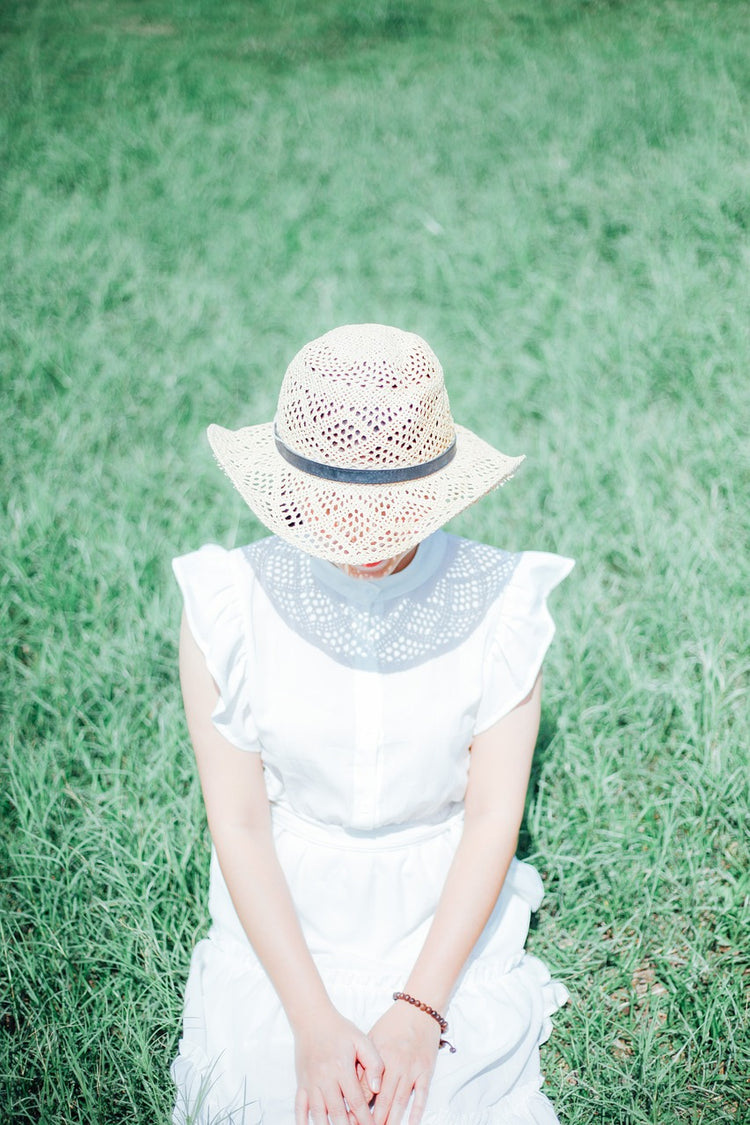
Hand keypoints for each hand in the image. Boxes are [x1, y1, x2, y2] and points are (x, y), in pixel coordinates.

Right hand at [294, 1006, 383, 1124]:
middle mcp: (325, 1078)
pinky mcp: (301, 1083)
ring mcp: (311, 1082)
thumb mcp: (362, 1040)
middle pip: (337, 1113)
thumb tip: (376, 1088)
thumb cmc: (340, 1030)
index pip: (356, 1102)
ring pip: (318, 1114)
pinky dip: (302, 1121)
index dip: (365, 1119)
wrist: (312, 1019)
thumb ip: (374, 1063)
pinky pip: (299, 1107)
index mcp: (342, 1068)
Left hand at [364, 1002, 440, 1124]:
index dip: (358, 1106)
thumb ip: (364, 1062)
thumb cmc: (393, 1023)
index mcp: (379, 1055)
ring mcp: (412, 1069)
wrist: (419, 1009)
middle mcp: (396, 1064)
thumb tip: (353, 1085)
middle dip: (374, 1119)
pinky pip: (421, 1096)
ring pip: (400, 1101)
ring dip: (392, 1120)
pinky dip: (416, 1112)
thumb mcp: (372, 1037)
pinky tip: (411, 1124)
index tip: (351, 1119)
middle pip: (382, 1099)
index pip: (366, 1087)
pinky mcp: (426, 1071)